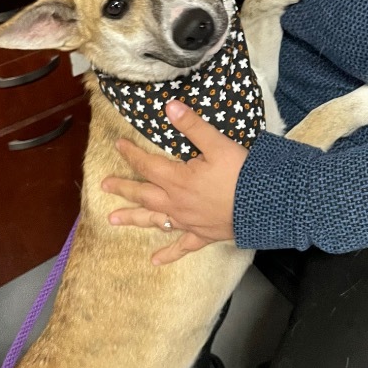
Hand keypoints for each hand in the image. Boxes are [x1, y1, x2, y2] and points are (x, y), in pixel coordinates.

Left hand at [101, 99, 248, 265]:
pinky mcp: (202, 234)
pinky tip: (155, 261)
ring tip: (112, 220)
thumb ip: (192, 126)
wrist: (263, 205)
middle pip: (143, 195)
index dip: (132, 154)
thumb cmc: (241, 173)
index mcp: (177, 179)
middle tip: (104, 186)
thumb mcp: (217, 144)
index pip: (147, 164)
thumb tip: (169, 106)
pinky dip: (168, 253)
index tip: (118, 145)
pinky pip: (181, 246)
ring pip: (154, 220)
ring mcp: (187, 221)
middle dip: (123, 188)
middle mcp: (176, 202)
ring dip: (133, 219)